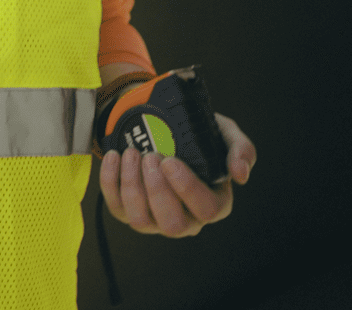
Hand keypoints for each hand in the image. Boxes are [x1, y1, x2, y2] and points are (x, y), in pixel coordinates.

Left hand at [99, 113, 253, 237]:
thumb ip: (240, 149)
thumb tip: (240, 173)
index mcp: (213, 203)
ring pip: (141, 220)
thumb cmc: (197, 137)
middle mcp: (186, 219)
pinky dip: (111, 182)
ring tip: (132, 154)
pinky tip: (115, 156)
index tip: (170, 161)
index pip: (206, 210)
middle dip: (158, 190)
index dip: (187, 188)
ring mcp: (154, 219)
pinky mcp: (127, 212)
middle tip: (151, 156)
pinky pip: (116, 208)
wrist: (162, 127)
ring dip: (133, 186)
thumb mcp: (225, 134)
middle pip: (173, 224)